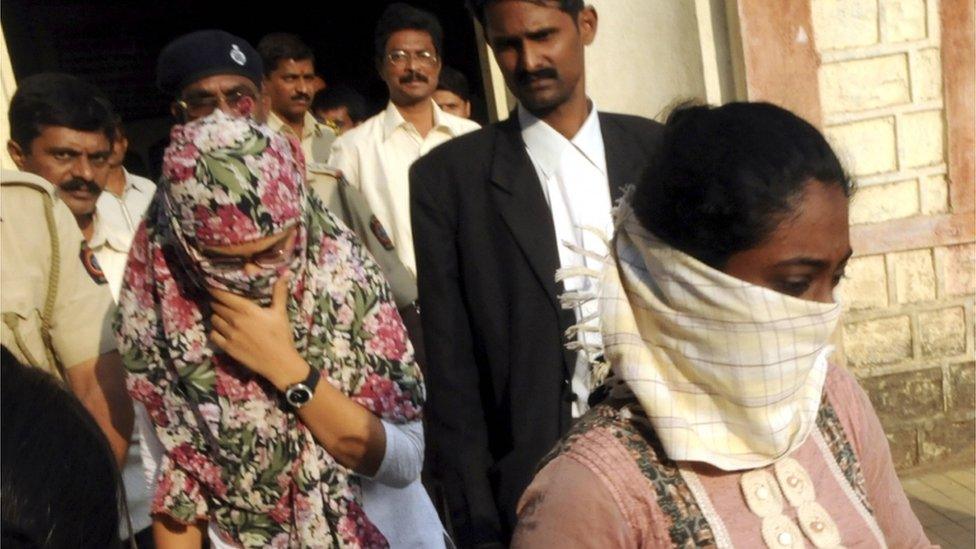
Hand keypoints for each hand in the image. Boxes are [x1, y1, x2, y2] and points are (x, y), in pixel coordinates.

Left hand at [208, 272, 307, 389]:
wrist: (279, 363)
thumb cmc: (281, 336)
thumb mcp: (281, 313)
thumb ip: (279, 292)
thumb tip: (285, 273)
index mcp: (247, 310)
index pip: (224, 296)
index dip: (215, 290)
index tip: (212, 286)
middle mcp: (235, 320)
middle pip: (217, 306)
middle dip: (217, 302)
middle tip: (219, 301)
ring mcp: (229, 335)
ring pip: (214, 320)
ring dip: (216, 316)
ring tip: (221, 315)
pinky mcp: (227, 348)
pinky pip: (213, 335)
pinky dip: (215, 331)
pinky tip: (221, 330)